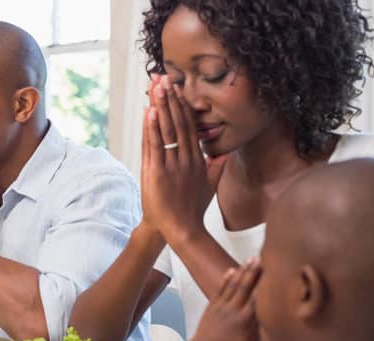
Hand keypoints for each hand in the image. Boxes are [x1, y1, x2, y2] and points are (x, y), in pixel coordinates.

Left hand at [141, 75, 227, 247]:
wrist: (182, 230)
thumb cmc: (192, 210)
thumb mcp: (209, 187)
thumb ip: (216, 169)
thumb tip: (223, 155)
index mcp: (197, 160)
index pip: (190, 126)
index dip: (182, 106)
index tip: (177, 88)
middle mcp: (186, 159)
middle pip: (179, 123)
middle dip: (171, 99)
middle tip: (164, 77)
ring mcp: (172, 165)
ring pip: (166, 130)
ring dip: (160, 106)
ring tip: (156, 86)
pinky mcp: (158, 173)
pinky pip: (155, 146)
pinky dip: (152, 128)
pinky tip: (150, 111)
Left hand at [190, 259, 272, 340]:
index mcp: (242, 322)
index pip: (255, 301)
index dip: (263, 287)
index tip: (271, 275)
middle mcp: (231, 311)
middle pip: (244, 287)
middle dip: (253, 272)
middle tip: (261, 258)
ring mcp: (220, 307)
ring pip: (233, 285)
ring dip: (242, 271)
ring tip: (251, 259)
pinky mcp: (212, 306)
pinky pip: (219, 289)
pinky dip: (226, 279)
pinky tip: (232, 269)